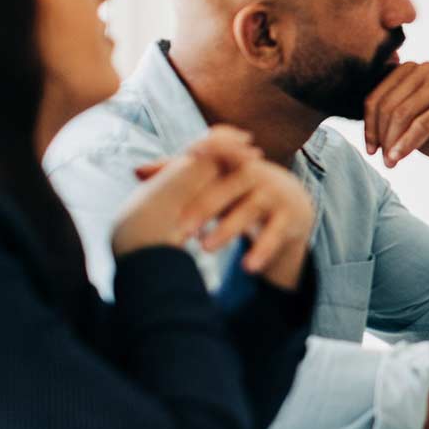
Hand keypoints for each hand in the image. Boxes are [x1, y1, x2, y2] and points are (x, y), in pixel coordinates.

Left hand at [121, 128, 314, 289]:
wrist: (292, 204)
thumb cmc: (240, 192)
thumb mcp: (213, 181)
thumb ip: (178, 175)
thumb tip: (136, 171)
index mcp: (234, 163)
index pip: (215, 161)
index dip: (198, 166)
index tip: (177, 176)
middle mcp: (257, 174)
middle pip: (229, 186)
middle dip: (204, 207)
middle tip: (181, 230)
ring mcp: (276, 195)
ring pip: (250, 210)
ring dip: (227, 229)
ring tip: (205, 249)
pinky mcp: (290, 217)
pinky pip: (275, 234)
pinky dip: (261, 250)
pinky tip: (247, 268)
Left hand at [362, 61, 428, 168]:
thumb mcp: (407, 121)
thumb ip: (387, 114)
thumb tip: (362, 125)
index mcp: (409, 69)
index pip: (377, 96)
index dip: (369, 125)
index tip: (371, 148)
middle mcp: (425, 69)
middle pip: (388, 104)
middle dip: (381, 135)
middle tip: (382, 158)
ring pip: (402, 113)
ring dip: (393, 142)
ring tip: (391, 161)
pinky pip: (422, 124)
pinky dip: (407, 143)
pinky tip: (399, 157)